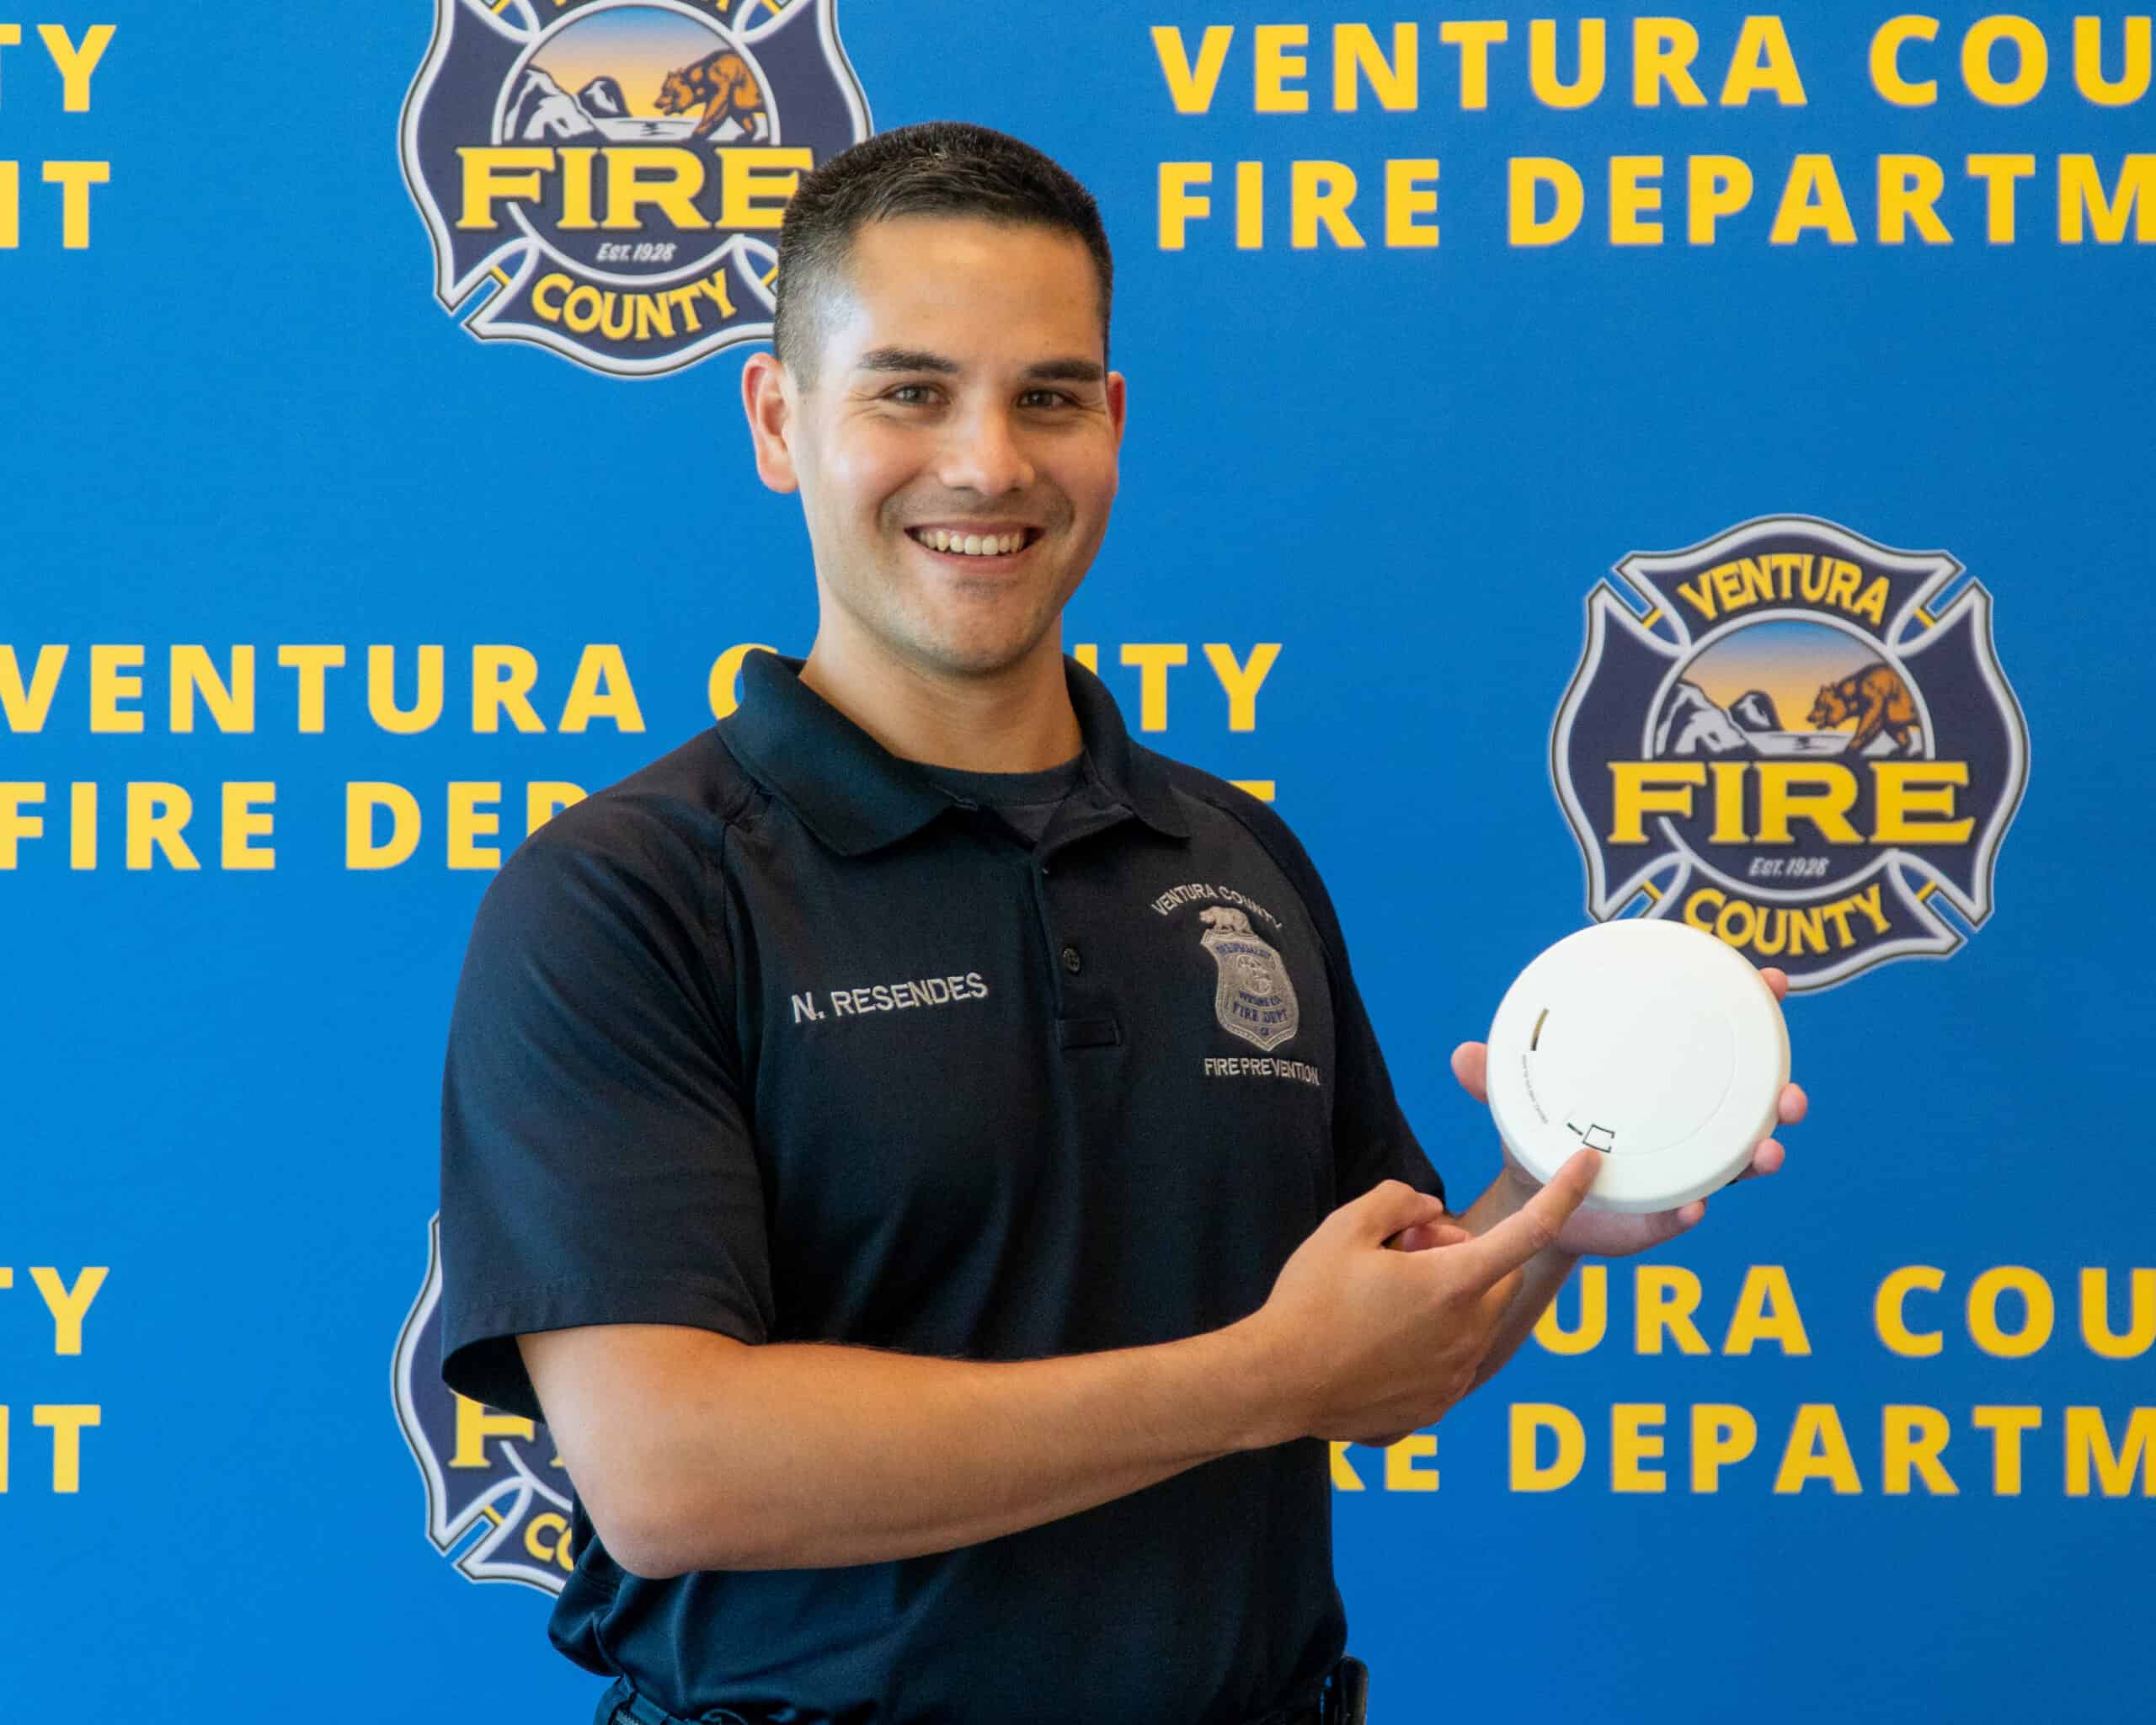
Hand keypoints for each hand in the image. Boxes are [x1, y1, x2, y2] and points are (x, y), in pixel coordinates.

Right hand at [1250, 1157, 1603, 1445]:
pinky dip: (1424, 1343)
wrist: (1274, 1383)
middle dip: (1461, 1258)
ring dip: (1443, 1303)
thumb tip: (1428, 1212)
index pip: (1530, 1231)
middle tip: (1400, 1255)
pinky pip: (1447, 1361)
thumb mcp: (1346, 1227)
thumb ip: (1398, 1200)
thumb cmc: (1308, 1302)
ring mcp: (1454, 1377)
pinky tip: (1373, 1343)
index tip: (1589, 1164)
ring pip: (1471, 1321)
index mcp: (1453, 1284)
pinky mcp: (1436, 1407)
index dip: (1565, 1193)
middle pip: (1495, 1278)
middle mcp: (1467, 1334)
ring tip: (1377, 1303)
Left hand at [1447, 964, 1807, 1258]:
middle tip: (1791, 1093)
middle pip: (1752, 1105)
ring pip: (1737, 1163)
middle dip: (1782, 1094)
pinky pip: (1682, 1216)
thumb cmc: (1540, 1137)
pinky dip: (1690, 1212)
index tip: (1772, 983)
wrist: (1530, 1206)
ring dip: (1759, 1156)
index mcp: (1663, 1086)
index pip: (1714, 1043)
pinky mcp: (1659, 1217)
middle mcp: (1687, 1127)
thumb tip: (1462, 1055)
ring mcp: (1681, 1172)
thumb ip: (1493, 1079)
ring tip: (1767, 1154)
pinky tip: (1695, 1208)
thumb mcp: (1518, 1101)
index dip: (1750, 1009)